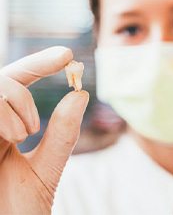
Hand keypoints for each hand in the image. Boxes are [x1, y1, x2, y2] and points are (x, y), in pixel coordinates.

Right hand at [0, 47, 88, 214]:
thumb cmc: (17, 209)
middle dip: (24, 87)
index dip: (39, 64)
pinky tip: (12, 136)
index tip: (67, 55)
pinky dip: (2, 112)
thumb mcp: (45, 170)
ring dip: (14, 102)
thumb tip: (81, 95)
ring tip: (25, 134)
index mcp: (4, 126)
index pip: (19, 83)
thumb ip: (62, 135)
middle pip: (4, 77)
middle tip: (35, 124)